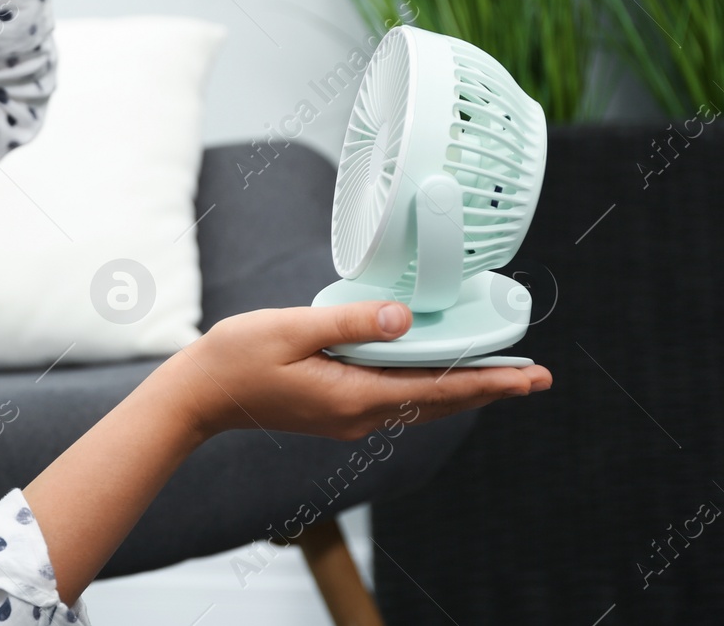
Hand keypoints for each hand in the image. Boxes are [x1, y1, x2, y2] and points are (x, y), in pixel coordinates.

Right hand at [174, 300, 552, 442]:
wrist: (200, 395)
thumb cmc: (236, 358)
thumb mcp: (290, 327)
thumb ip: (349, 322)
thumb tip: (403, 317)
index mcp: (353, 396)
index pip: (437, 389)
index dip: (488, 381)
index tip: (530, 377)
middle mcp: (359, 415)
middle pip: (439, 403)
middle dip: (488, 388)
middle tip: (535, 377)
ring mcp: (348, 418)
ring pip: (420, 404)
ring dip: (460, 389)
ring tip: (497, 376)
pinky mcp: (336, 411)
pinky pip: (396, 400)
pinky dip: (427, 388)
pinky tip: (434, 374)